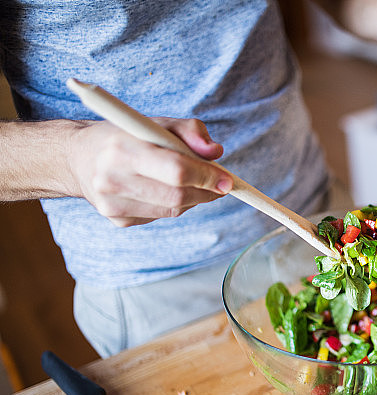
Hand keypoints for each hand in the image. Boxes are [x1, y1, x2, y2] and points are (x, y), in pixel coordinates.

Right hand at [68, 118, 231, 226]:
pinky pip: (159, 216)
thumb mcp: (155, 122)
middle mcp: (112, 178)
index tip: (227, 180)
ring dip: (193, 199)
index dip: (206, 176)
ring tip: (193, 183)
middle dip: (206, 192)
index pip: (176, 170)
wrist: (77, 157)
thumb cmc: (124, 135)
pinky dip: (173, 205)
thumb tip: (215, 152)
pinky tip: (164, 189)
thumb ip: (190, 131)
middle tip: (220, 185)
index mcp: (122, 148)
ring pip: (172, 209)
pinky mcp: (116, 220)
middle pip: (177, 195)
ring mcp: (112, 204)